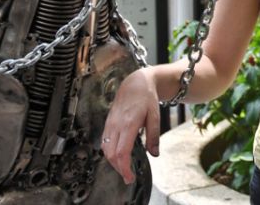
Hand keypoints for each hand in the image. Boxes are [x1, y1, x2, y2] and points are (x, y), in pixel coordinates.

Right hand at [101, 68, 161, 184]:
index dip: (123, 167)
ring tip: (124, 168)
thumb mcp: (155, 115)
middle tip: (129, 177)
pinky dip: (109, 153)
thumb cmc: (147, 98)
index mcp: (129, 123)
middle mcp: (116, 125)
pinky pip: (104, 141)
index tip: (129, 177)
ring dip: (113, 162)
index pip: (121, 152)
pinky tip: (117, 156)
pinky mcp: (108, 123)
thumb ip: (153, 136)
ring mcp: (110, 124)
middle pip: (111, 154)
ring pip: (105, 149)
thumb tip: (154, 154)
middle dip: (119, 168)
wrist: (135, 82)